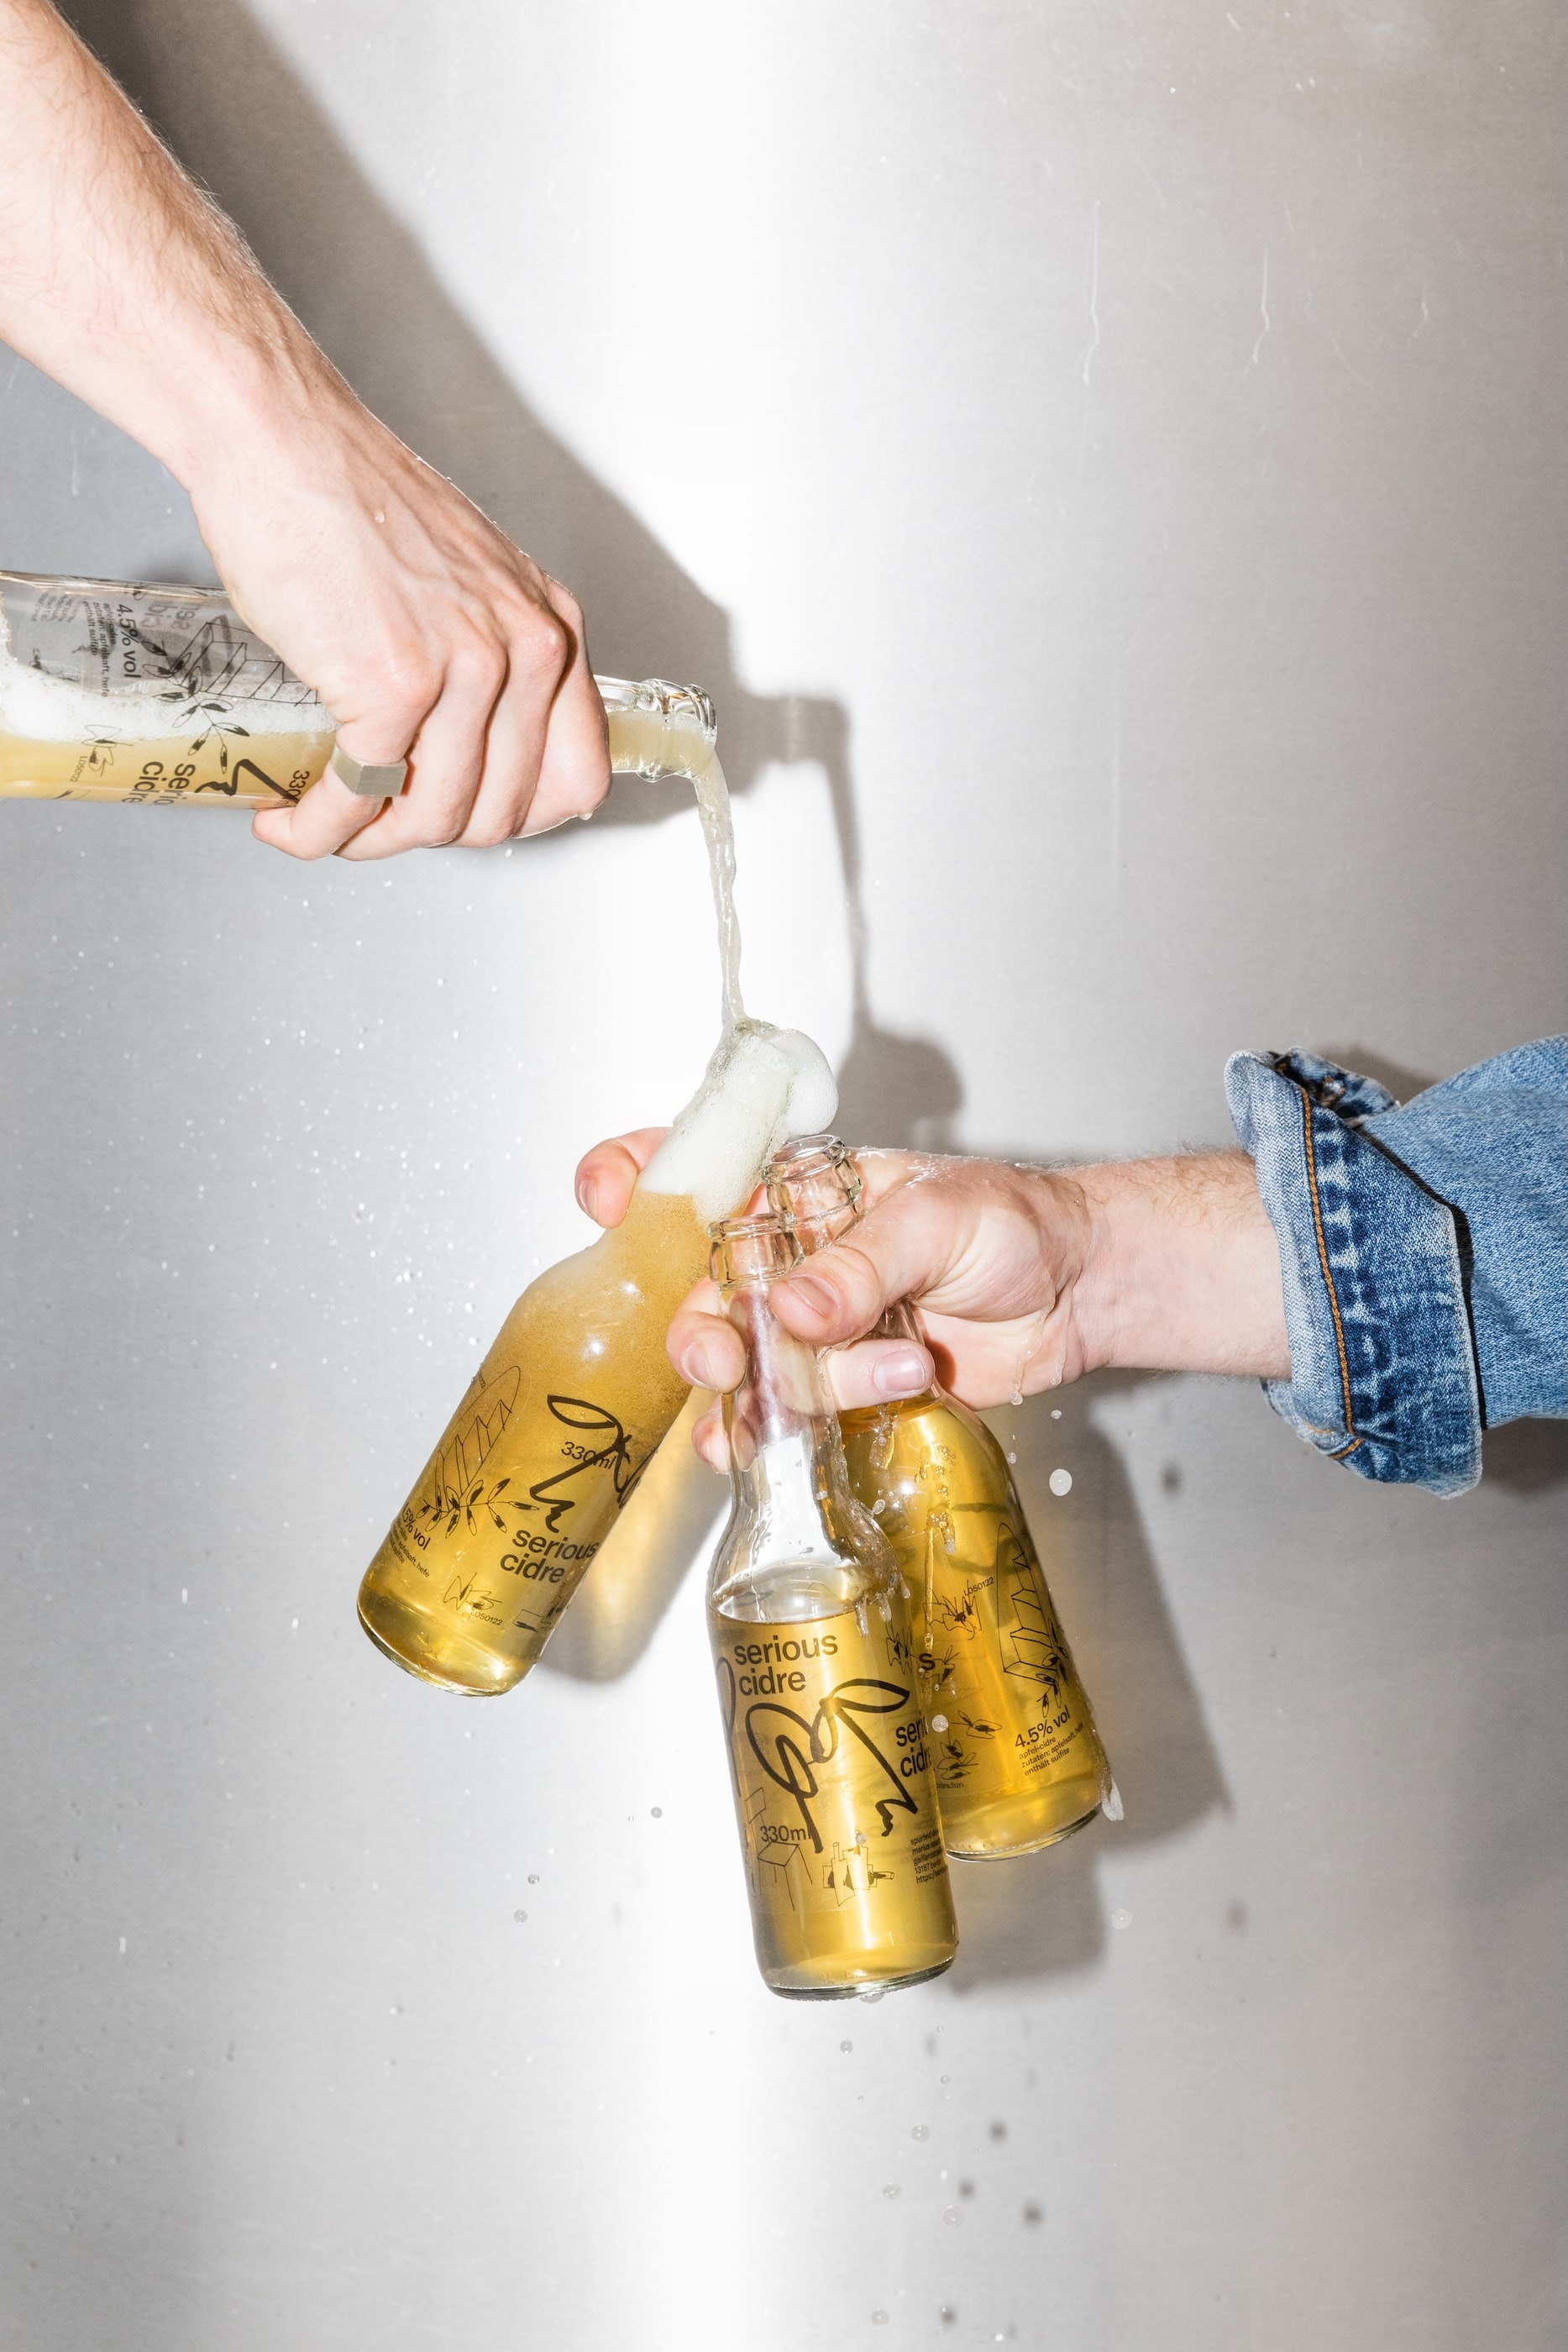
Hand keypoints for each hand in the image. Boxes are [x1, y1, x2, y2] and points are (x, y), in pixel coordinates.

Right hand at [196, 390, 609, 860]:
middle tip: (375, 824)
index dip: (518, 819)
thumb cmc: (348, 497)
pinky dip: (317, 827)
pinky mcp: (394, 683)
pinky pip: (362, 794)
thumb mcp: (463, 579)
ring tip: (322, 823)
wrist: (279, 440)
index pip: (577, 777)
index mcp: (550, 627)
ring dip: (369, 841)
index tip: (464, 818)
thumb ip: (485, 653)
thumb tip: (465, 742)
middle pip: (501, 811)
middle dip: (428, 836)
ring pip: (434, 817)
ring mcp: (466, 669)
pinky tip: (289, 818)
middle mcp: (526, 648)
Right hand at [575, 1131, 1289, 1470]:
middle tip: (722, 1357)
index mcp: (798, 1189)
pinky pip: (772, 1419)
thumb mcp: (941, 1219)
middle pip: (695, 1290)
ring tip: (872, 1373)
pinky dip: (770, 1436)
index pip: (697, 1169)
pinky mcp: (832, 1387)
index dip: (637, 1177)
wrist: (1075, 1295)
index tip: (608, 1196)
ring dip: (779, 1386)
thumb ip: (864, 1264)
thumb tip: (795, 1308)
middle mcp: (785, 1258)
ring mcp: (804, 1328)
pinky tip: (784, 1442)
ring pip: (735, 1365)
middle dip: (697, 1328)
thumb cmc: (1013, 1224)